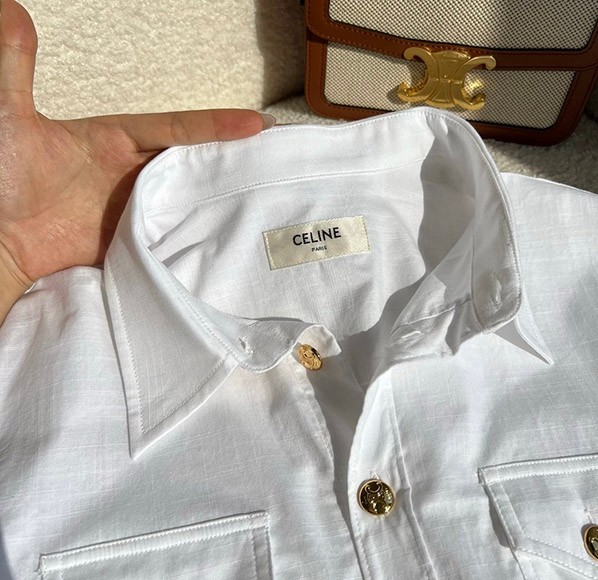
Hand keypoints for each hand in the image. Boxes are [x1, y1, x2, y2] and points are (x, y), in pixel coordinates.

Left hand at [0, 0, 273, 292]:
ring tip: (262, 202)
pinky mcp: (130, 242)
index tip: (255, 124)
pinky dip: (194, 238)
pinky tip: (222, 241)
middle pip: (191, 164)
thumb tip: (10, 10)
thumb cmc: (0, 180)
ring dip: (218, 200)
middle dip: (231, 160)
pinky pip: (169, 237)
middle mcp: (131, 173)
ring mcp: (132, 210)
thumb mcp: (9, 117)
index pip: (175, 128)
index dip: (215, 126)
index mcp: (113, 139)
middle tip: (275, 161)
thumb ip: (14, 67)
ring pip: (186, 201)